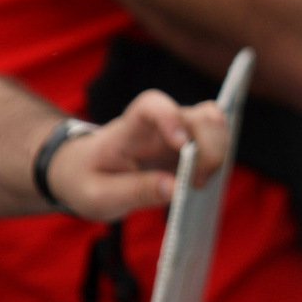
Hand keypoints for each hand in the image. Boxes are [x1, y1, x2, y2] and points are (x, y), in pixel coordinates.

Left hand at [44, 91, 228, 220]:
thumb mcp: (98, 195)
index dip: (170, 117)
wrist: (83, 173)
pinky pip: (216, 141)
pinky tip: (202, 183)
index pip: (151, 106)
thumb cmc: (87, 179)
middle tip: (196, 183)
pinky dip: (219, 160)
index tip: (181, 144)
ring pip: (213, 122)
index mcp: (128, 129)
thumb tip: (175, 188)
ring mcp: (177, 133)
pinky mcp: (189, 146)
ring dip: (218, 151)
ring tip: (199, 184)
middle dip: (209, 147)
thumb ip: (135, 190)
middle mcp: (158, 124)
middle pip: (197, 115)